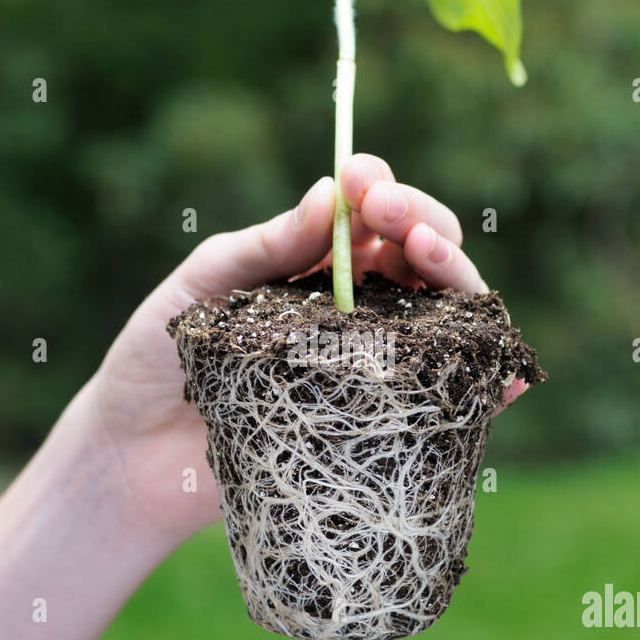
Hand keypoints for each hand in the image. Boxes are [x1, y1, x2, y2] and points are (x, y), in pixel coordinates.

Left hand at [92, 153, 521, 548]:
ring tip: (428, 253)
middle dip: (422, 222)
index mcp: (317, 269)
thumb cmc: (156, 360)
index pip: (375, 218)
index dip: (382, 191)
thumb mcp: (200, 287)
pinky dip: (489, 384)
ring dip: (453, 279)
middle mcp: (356, 313)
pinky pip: (449, 402)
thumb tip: (331, 193)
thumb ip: (264, 246)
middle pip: (422, 260)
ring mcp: (373, 369)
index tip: (364, 182)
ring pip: (446, 318)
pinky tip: (506, 370)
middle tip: (395, 216)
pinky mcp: (381, 426)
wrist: (133, 457)